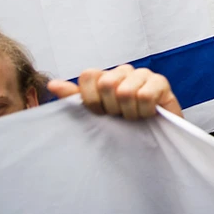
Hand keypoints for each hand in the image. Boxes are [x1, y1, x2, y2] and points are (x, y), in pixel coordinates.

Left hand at [47, 64, 182, 118]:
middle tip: (120, 116)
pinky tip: (148, 115)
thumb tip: (52, 84)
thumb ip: (76, 98)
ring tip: (135, 117)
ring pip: (126, 91)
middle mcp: (124, 71)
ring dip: (129, 112)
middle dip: (111, 108)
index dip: (91, 99)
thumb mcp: (96, 114)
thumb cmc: (123, 127)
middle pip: (106, 83)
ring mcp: (143, 74)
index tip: (99, 113)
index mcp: (106, 76)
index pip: (88, 75)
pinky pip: (145, 96)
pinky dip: (143, 112)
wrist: (153, 142)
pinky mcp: (161, 82)